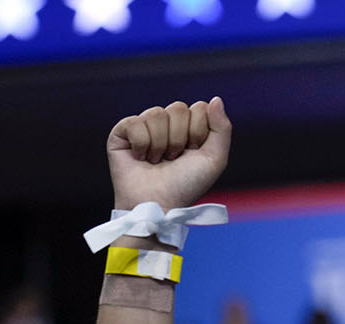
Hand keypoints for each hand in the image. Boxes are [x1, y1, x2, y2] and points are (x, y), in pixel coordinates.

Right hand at [106, 98, 231, 214]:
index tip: (193, 153)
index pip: (199, 107)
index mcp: (189, 127)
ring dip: (160, 144)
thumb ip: (222, 128)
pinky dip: (141, 144)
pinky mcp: (122, 132)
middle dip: (179, 139)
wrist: (158, 204)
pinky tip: (140, 158)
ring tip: (156, 161)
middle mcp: (167, 124)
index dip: (198, 132)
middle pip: (178, 108)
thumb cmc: (186, 186)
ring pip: (156, 113)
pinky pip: (135, 122)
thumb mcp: (214, 160)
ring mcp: (144, 126)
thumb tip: (216, 99)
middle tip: (173, 160)